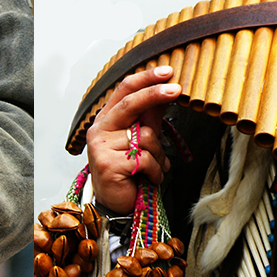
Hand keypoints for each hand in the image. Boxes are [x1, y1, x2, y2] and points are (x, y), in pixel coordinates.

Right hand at [86, 66, 175, 214]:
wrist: (118, 205)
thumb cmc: (130, 171)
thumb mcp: (143, 139)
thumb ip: (151, 116)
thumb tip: (167, 89)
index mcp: (107, 119)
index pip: (124, 90)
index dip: (145, 79)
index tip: (167, 71)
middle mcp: (99, 129)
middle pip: (130, 104)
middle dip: (155, 94)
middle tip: (176, 89)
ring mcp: (101, 147)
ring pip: (145, 136)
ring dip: (159, 154)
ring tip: (155, 168)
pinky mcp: (107, 165)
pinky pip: (145, 158)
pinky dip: (155, 170)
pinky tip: (150, 178)